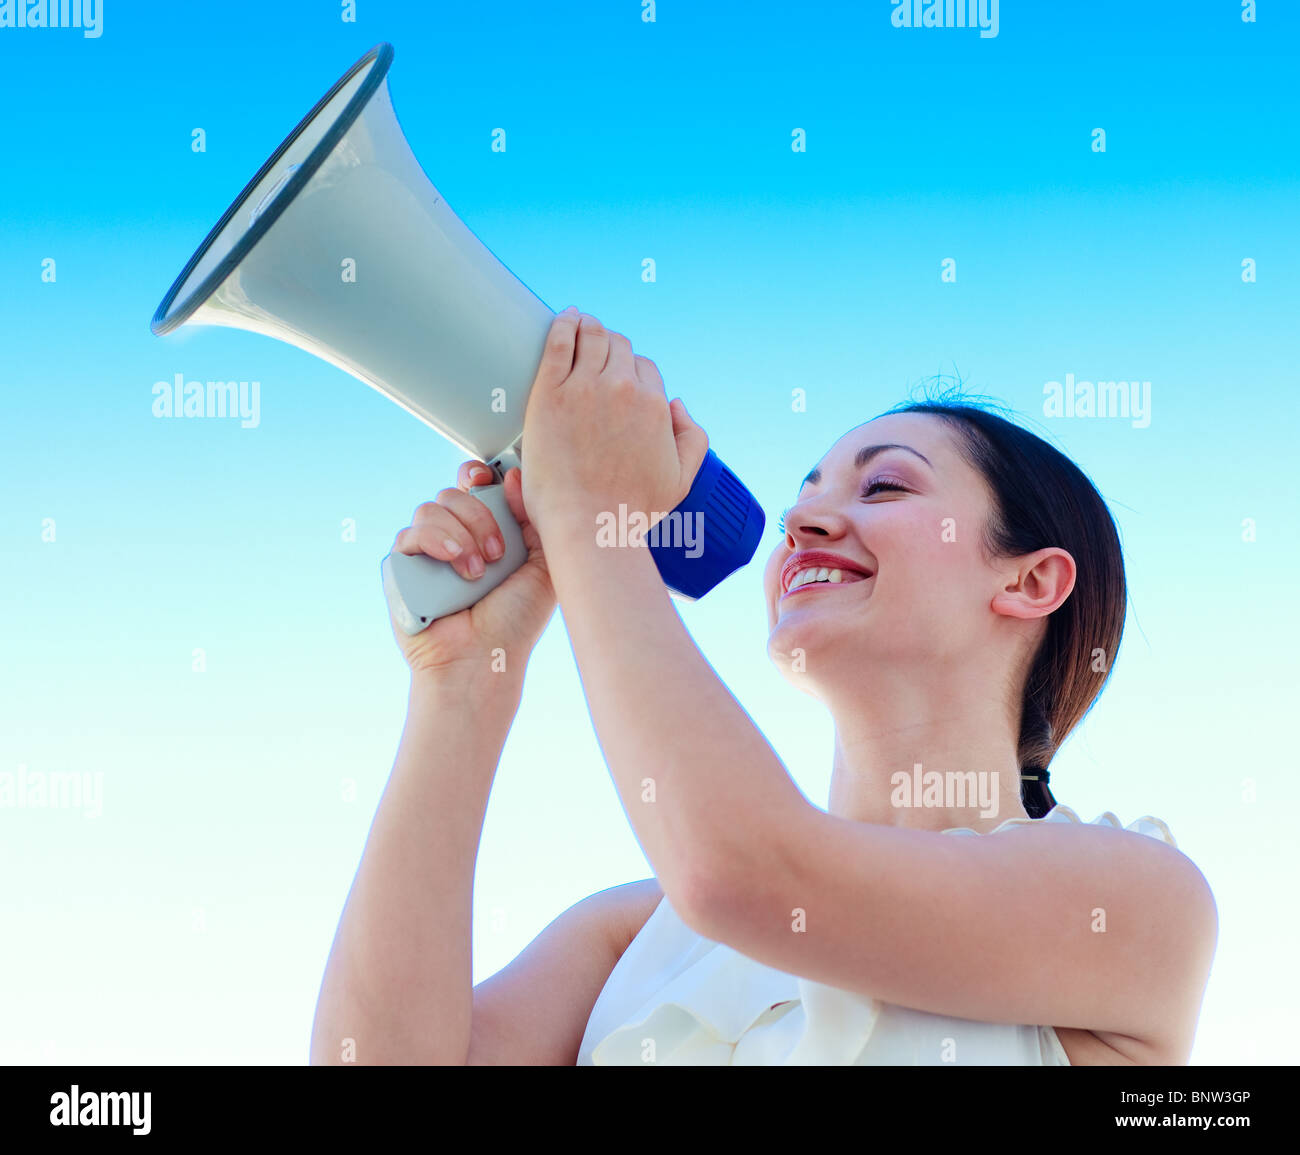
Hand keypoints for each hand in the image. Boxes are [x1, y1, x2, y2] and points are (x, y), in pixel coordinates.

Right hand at [388, 461, 555, 679]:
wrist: (485, 660)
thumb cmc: (515, 622)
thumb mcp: (542, 566)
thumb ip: (534, 520)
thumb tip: (513, 477)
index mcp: (484, 532)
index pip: (472, 486)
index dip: (478, 474)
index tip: (490, 477)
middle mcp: (453, 539)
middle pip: (453, 493)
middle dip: (479, 516)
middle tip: (498, 553)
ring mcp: (424, 553)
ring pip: (430, 509)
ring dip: (460, 534)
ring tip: (477, 572)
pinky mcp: (401, 569)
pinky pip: (408, 534)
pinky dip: (435, 542)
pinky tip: (454, 565)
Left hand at [520, 307, 708, 542]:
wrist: (591, 526)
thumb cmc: (632, 510)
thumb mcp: (682, 477)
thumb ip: (693, 437)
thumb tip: (676, 405)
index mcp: (654, 405)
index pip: (644, 368)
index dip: (631, 370)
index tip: (617, 373)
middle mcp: (623, 389)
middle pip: (618, 347)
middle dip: (610, 346)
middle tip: (595, 349)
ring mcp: (584, 389)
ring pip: (591, 336)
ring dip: (588, 327)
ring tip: (579, 324)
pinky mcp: (549, 394)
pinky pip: (558, 343)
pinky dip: (563, 325)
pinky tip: (564, 319)